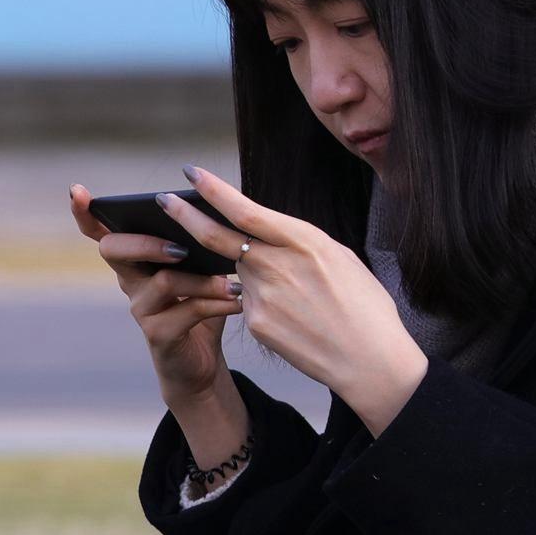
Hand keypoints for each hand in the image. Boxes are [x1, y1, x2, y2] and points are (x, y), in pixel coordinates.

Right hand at [69, 182, 241, 403]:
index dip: (85, 214)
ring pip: (162, 281)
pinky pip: (187, 311)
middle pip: (114, 250)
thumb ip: (199, 243)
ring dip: (201, 281)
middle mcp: (129, 282)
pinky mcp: (158, 334)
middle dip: (145, 242)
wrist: (201, 364)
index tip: (77, 191)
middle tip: (182, 247)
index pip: (101, 233)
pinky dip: (216, 304)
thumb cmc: (200, 307)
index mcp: (135, 260)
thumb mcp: (199, 270)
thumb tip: (218, 209)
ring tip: (232, 283)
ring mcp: (140, 309)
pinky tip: (237, 301)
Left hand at [156, 166, 428, 432]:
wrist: (369, 361)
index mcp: (303, 241)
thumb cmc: (364, 306)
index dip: (214, 191)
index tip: (191, 173)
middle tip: (165, 201)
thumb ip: (299, 243)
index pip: (246, 210)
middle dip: (186, 216)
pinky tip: (295, 319)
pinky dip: (265, 304)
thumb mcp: (341, 259)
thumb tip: (272, 235)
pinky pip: (250, 304)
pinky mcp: (256, 324)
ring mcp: (262, 296)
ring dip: (252, 274)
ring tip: (296, 293)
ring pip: (240, 274)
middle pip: (217, 237)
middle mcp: (276, 265)